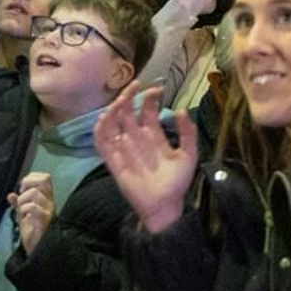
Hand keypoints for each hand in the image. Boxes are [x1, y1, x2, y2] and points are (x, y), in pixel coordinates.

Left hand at [8, 171, 55, 255]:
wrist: (40, 250)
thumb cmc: (33, 232)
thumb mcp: (24, 216)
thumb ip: (18, 204)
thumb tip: (10, 195)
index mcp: (46, 198)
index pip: (44, 177)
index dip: (31, 178)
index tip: (23, 189)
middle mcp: (50, 201)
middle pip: (44, 179)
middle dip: (28, 183)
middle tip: (22, 195)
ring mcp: (49, 210)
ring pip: (34, 193)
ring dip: (22, 200)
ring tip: (21, 210)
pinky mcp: (45, 219)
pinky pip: (33, 207)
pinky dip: (24, 209)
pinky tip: (24, 216)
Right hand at [94, 80, 197, 232]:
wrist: (166, 206)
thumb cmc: (177, 182)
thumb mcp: (189, 154)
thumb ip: (188, 133)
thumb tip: (182, 110)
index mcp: (154, 135)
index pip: (147, 111)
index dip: (150, 98)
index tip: (157, 89)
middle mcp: (137, 139)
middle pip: (128, 112)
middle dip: (130, 96)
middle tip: (136, 84)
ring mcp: (124, 148)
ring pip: (112, 123)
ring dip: (114, 108)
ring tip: (122, 99)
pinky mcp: (113, 161)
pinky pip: (101, 142)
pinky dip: (101, 128)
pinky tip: (107, 116)